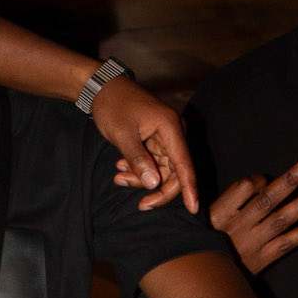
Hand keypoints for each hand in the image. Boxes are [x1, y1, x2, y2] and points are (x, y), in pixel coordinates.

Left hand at [94, 79, 198, 210]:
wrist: (103, 88)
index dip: (189, 188)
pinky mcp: (156, 141)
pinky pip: (154, 163)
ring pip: (163, 170)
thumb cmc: (113, 105)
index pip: (184, 164)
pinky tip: (121, 168)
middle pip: (176, 172)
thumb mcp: (121, 133)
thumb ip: (137, 159)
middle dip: (158, 189)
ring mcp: (166, 137)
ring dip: (142, 179)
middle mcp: (173, 132)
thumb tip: (153, 183)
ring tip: (119, 177)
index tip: (194, 208)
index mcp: (170, 126)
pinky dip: (139, 170)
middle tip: (141, 205)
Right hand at [209, 162, 297, 275]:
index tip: (266, 179)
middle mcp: (239, 226)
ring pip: (281, 220)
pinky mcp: (262, 260)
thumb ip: (226, 201)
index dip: (259, 179)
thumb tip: (254, 183)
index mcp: (220, 213)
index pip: (244, 187)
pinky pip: (286, 244)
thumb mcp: (200, 221)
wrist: (200, 280)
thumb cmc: (201, 247)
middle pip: (268, 199)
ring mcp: (253, 243)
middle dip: (290, 181)